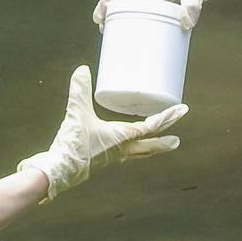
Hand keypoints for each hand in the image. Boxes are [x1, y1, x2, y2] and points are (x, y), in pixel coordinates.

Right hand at [16, 66, 187, 199]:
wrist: (60, 170)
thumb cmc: (73, 145)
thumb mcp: (76, 113)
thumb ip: (80, 90)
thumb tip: (82, 70)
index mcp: (121, 138)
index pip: (150, 127)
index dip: (167, 117)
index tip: (181, 111)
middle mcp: (121, 149)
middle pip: (149, 146)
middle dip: (163, 143)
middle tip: (177, 141)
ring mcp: (113, 156)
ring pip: (138, 152)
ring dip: (150, 148)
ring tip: (158, 146)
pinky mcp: (103, 159)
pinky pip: (124, 154)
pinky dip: (133, 149)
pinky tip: (128, 148)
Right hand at [92, 0, 239, 30]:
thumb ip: (192, 3)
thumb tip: (187, 24)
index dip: (107, 3)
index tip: (99, 18)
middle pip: (123, 2)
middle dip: (111, 16)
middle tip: (106, 35)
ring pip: (134, 10)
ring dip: (124, 22)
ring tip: (117, 41)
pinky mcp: (166, 5)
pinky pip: (148, 16)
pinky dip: (141, 26)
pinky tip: (142, 40)